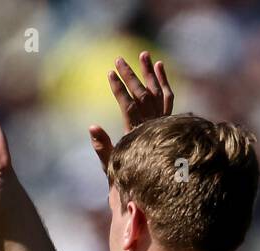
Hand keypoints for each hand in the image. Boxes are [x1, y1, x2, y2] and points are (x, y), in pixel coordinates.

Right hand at [89, 51, 174, 170]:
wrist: (148, 186)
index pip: (128, 106)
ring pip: (158, 93)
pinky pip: (168, 98)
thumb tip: (92, 127)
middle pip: (142, 95)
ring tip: (144, 54)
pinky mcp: (167, 121)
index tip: (109, 73)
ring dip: (150, 73)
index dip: (118, 89)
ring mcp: (161, 122)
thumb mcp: (109, 165)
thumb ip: (102, 147)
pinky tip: (159, 66)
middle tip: (119, 59)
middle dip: (130, 75)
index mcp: (136, 134)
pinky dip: (164, 82)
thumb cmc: (124, 176)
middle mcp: (152, 126)